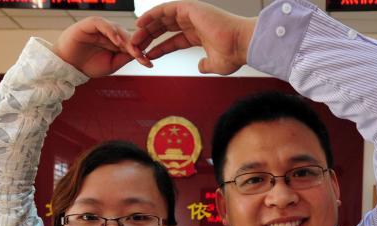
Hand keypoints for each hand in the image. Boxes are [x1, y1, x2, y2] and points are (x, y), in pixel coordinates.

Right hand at [52, 17, 144, 77]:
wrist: (68, 67)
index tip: (148, 64)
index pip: (131, 44)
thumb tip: (141, 55)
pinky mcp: (89, 23)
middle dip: (136, 47)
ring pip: (117, 29)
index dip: (140, 52)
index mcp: (116, 41)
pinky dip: (111, 31)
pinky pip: (102, 24)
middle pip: (127, 35)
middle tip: (143, 58)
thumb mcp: (111, 64)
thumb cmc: (88, 65)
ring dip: (126, 40)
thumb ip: (124, 58)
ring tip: (133, 51)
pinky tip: (118, 42)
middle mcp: (110, 32)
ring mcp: (100, 27)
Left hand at [132, 1, 256, 74]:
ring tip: (134, 36)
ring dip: (147, 27)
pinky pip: (165, 9)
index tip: (147, 56)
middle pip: (164, 29)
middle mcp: (194, 23)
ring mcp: (191, 14)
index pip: (172, 40)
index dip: (159, 49)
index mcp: (198, 35)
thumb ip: (205, 65)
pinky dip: (152, 15)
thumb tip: (200, 67)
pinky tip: (141, 23)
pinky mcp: (190, 8)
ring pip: (162, 19)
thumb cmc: (234, 54)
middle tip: (135, 46)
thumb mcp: (215, 64)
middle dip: (149, 37)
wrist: (242, 44)